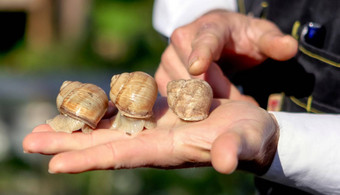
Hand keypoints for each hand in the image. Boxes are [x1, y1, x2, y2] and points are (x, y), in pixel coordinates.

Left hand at [23, 97, 278, 174]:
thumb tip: (226, 162)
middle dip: (68, 145)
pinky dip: (98, 110)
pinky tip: (79, 107)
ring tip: (43, 126)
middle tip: (29, 143)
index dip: (91, 160)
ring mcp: (153, 127)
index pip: (124, 157)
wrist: (248, 126)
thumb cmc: (250, 137)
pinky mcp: (156, 113)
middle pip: (104, 144)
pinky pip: (121, 111)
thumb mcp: (246, 141)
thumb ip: (234, 150)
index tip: (55, 166)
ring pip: (107, 128)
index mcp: (170, 150)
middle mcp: (154, 141)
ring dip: (75, 127)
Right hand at [155, 9, 296, 98]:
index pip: (204, 42)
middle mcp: (181, 43)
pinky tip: (205, 108)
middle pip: (196, 77)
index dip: (201, 54)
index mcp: (207, 29)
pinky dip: (190, 108)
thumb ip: (272, 41)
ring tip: (225, 105)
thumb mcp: (258, 34)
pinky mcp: (161, 78)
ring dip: (205, 104)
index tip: (198, 67)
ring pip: (183, 91)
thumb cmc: (237, 36)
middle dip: (219, 96)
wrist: (213, 35)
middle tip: (242, 106)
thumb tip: (289, 48)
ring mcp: (167, 61)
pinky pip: (173, 99)